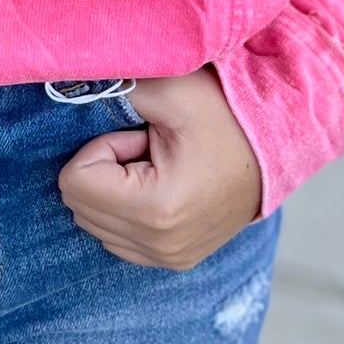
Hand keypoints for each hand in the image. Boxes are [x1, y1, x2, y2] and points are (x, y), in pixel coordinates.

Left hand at [57, 67, 261, 269]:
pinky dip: (125, 210)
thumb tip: (68, 82)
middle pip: (79, 206)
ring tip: (157, 167)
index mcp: (156, 209)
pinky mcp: (173, 262)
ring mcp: (167, 259)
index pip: (75, 182)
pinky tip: (162, 187)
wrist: (275, 151)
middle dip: (106, 170)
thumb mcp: (172, 90)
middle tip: (148, 150)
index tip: (140, 137)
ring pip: (94, 224)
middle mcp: (159, 245)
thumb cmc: (225, 117)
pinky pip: (117, 239)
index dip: (102, 149)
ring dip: (115, 190)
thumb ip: (117, 84)